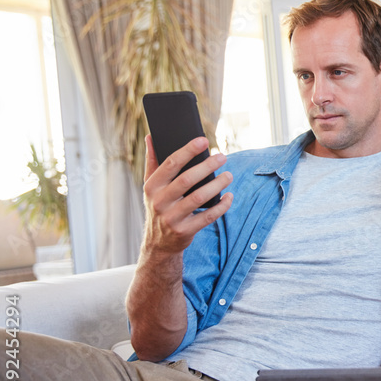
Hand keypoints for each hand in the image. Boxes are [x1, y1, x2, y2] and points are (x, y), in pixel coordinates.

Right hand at [141, 135, 232, 253]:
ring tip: (229, 175)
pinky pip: (207, 216)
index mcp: (152, 186)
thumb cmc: (159, 206)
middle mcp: (159, 201)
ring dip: (217, 185)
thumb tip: (150, 136)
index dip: (188, 151)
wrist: (158, 243)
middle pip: (186, 179)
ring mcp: (171, 218)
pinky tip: (229, 196)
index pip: (170, 164)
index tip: (204, 140)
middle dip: (207, 166)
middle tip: (222, 157)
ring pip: (199, 198)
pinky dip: (221, 206)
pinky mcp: (185, 231)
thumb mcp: (151, 186)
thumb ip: (152, 162)